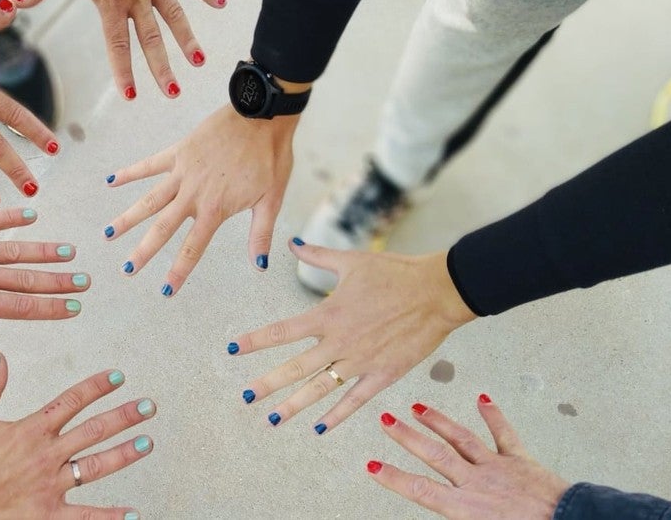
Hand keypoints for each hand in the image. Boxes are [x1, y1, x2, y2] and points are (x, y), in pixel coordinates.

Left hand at [0, 207, 88, 395]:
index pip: (20, 308)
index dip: (50, 309)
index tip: (75, 307)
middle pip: (26, 279)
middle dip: (58, 281)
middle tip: (85, 280)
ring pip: (14, 251)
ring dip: (42, 251)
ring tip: (69, 251)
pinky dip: (10, 217)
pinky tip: (32, 215)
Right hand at [0, 355, 155, 518]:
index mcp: (30, 430)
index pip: (71, 401)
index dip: (97, 386)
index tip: (118, 376)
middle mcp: (46, 455)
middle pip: (93, 430)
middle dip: (124, 416)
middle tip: (148, 406)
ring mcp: (51, 486)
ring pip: (96, 466)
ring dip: (124, 453)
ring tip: (147, 442)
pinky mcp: (48, 514)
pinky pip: (85, 516)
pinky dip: (110, 517)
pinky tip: (133, 514)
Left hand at [11, 0, 223, 98]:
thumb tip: (9, 4)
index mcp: (109, 0)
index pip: (117, 43)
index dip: (123, 70)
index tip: (131, 95)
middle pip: (150, 37)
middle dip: (161, 66)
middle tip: (172, 92)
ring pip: (174, 15)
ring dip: (187, 38)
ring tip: (199, 62)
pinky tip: (223, 3)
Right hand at [104, 105, 296, 294]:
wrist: (262, 115)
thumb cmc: (270, 157)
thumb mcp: (271, 200)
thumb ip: (260, 234)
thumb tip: (259, 265)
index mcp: (215, 209)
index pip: (192, 248)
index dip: (179, 271)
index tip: (165, 291)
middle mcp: (193, 194)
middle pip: (162, 228)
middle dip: (143, 251)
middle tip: (127, 269)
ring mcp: (183, 172)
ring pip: (149, 200)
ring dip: (128, 218)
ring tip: (109, 233)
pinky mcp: (179, 151)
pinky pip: (149, 164)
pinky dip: (130, 173)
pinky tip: (111, 181)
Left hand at [229, 246, 475, 430]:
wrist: (437, 291)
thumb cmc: (395, 273)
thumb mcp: (352, 260)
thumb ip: (317, 256)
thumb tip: (292, 243)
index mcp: (329, 314)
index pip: (282, 331)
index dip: (255, 341)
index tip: (232, 349)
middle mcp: (340, 342)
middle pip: (295, 368)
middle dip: (267, 384)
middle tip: (245, 397)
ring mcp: (360, 361)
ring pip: (320, 389)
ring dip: (295, 406)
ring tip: (273, 419)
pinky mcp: (383, 375)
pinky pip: (355, 400)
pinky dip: (337, 415)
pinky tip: (320, 427)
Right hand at [368, 395, 569, 518]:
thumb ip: (461, 519)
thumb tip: (441, 514)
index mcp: (466, 508)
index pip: (420, 489)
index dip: (393, 476)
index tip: (372, 464)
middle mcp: (477, 483)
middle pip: (435, 455)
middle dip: (407, 437)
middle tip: (386, 419)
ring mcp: (498, 468)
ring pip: (461, 439)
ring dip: (438, 421)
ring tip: (418, 407)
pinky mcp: (520, 461)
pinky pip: (504, 434)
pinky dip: (492, 415)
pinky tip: (482, 399)